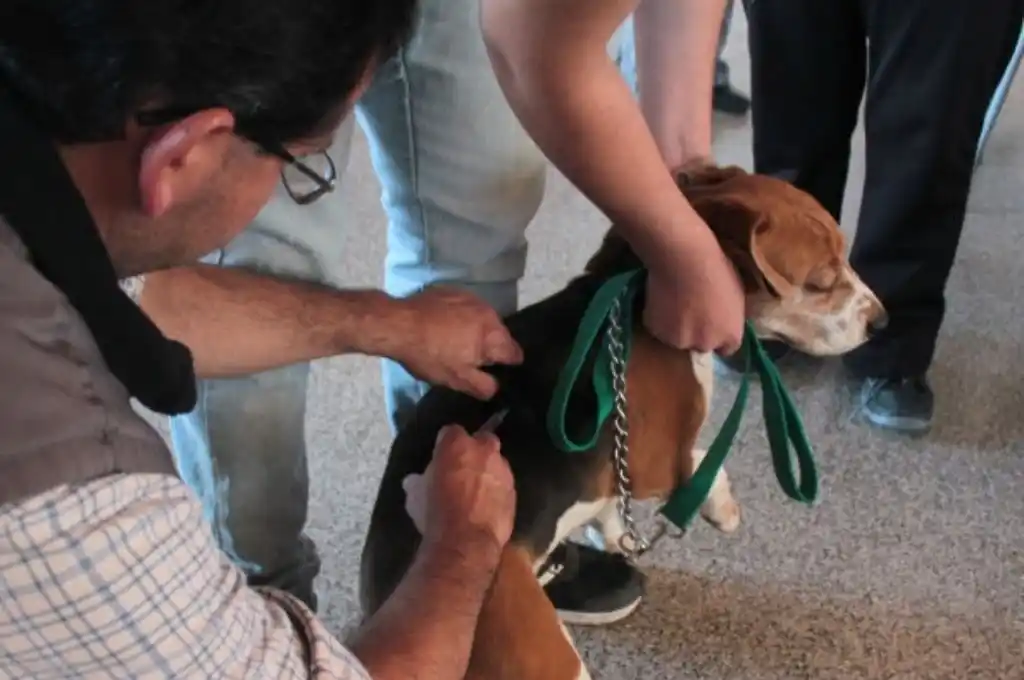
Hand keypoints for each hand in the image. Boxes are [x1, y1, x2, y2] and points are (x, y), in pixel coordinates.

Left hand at [391, 287, 522, 399]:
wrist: (398, 324)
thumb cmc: (430, 355)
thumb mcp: (457, 380)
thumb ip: (484, 386)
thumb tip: (497, 387)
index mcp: (494, 336)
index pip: (515, 353)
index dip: (508, 365)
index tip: (495, 371)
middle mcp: (489, 313)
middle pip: (500, 335)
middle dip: (490, 347)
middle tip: (470, 359)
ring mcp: (472, 298)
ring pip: (483, 320)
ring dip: (476, 330)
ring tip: (456, 341)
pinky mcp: (454, 290)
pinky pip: (467, 308)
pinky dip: (462, 317)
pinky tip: (445, 325)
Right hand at [403, 424, 515, 559]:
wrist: (465, 543)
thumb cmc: (435, 513)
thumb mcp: (415, 495)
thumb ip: (420, 481)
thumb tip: (415, 481)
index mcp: (456, 443)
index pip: (450, 432)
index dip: (445, 444)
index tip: (441, 457)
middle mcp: (484, 449)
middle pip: (481, 440)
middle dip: (473, 451)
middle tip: (462, 470)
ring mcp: (503, 469)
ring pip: (496, 463)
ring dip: (487, 472)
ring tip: (475, 492)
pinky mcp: (514, 491)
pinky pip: (504, 485)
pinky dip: (497, 491)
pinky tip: (486, 506)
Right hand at [642, 223, 744, 354]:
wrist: (685, 260)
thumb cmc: (717, 268)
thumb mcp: (736, 295)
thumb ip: (729, 315)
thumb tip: (722, 318)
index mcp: (731, 335)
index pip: (726, 349)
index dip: (718, 336)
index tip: (712, 324)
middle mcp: (706, 344)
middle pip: (701, 345)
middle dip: (697, 333)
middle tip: (691, 310)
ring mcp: (679, 341)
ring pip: (677, 339)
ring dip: (676, 328)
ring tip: (673, 303)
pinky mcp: (656, 332)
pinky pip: (658, 328)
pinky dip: (658, 319)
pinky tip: (660, 299)